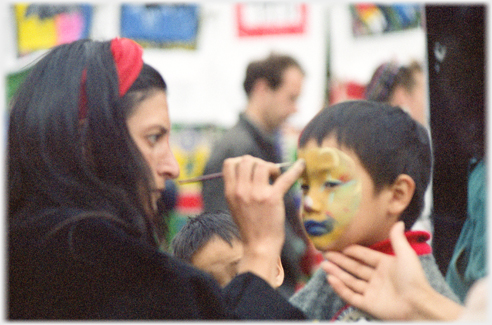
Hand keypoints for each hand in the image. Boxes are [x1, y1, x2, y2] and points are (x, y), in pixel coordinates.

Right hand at [223, 155, 304, 285]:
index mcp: (230, 192)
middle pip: (247, 160)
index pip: (230, 164)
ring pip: (263, 165)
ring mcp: (257, 194)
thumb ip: (237, 188)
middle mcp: (241, 190)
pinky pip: (285, 177)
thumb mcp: (234, 205)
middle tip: (266, 173)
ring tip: (276, 177)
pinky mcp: (273, 198)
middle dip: (258, 162)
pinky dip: (295, 169)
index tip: (250, 168)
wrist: (259, 245)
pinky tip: (301, 165)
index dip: (241, 161)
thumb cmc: (249, 226)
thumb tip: (248, 169)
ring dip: (271, 167)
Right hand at [322, 221, 462, 320]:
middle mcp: (377, 278)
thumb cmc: (413, 278)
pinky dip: (340, 288)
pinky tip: (331, 280)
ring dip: (337, 273)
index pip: (365, 256)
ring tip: (324, 266)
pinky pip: (351, 295)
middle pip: (354, 268)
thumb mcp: (406, 254)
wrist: (417, 304)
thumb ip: (397, 239)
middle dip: (340, 261)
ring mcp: (372, 292)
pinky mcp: (368, 304)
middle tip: (326, 254)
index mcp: (385, 265)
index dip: (353, 251)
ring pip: (350, 281)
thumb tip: (399, 222)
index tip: (340, 246)